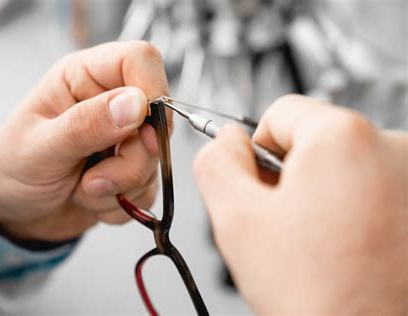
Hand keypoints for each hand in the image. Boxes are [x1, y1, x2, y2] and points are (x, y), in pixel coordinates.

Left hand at [0, 41, 170, 241]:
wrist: (9, 210)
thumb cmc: (10, 167)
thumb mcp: (40, 147)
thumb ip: (86, 125)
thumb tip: (136, 104)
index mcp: (84, 78)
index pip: (139, 61)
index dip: (152, 90)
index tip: (140, 130)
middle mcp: (110, 104)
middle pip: (156, 120)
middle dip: (130, 162)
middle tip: (93, 180)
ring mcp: (123, 140)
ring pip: (155, 160)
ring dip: (120, 187)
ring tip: (82, 189)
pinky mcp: (129, 171)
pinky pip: (148, 189)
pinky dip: (121, 204)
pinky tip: (90, 200)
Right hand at [194, 95, 406, 313]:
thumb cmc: (315, 294)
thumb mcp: (236, 218)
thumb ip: (216, 162)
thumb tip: (227, 141)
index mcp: (342, 137)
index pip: (280, 112)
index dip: (257, 151)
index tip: (261, 186)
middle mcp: (392, 147)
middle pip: (315, 139)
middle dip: (291, 174)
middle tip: (287, 223)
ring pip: (343, 165)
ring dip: (323, 193)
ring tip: (320, 240)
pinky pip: (372, 187)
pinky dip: (352, 207)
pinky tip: (346, 244)